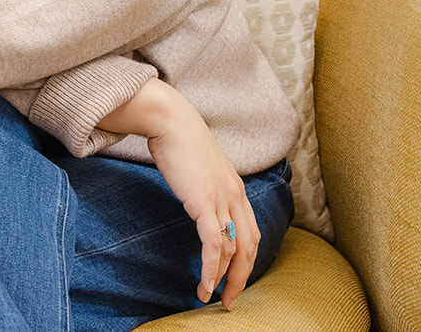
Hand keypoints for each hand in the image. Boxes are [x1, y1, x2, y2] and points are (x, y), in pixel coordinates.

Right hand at [99, 79, 260, 309]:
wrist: (169, 119)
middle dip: (240, 277)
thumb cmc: (178, 138)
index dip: (246, 259)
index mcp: (236, 188)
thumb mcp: (199, 166)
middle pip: (249, 247)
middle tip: (230, 300)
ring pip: (232, 250)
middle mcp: (236, 196)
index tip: (234, 277)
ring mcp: (222, 200)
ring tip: (211, 297)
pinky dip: (210, 269)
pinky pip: (213, 245)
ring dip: (222, 279)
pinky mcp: (204, 203)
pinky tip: (204, 284)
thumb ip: (204, 184)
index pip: (251, 232)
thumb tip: (197, 198)